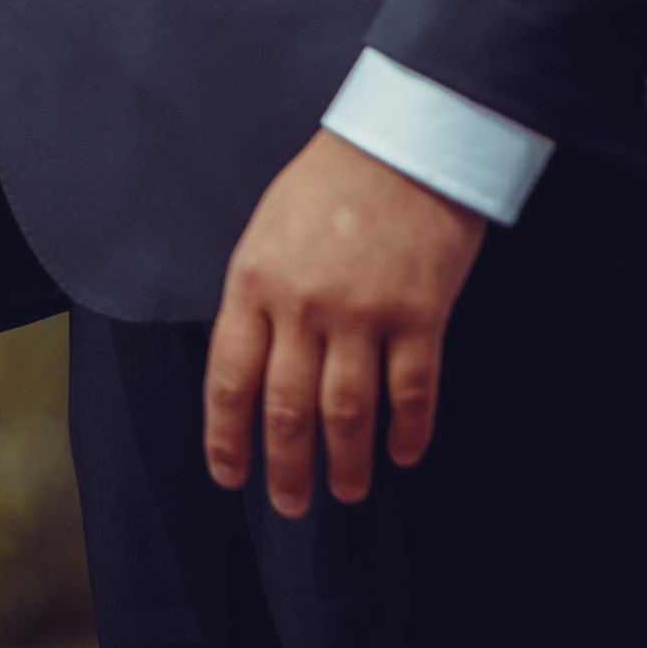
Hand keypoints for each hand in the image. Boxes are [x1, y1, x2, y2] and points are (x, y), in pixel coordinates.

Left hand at [204, 129, 487, 516]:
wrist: (402, 143)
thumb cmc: (329, 184)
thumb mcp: (266, 232)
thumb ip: (256, 297)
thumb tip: (250, 364)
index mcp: (252, 282)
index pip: (228, 378)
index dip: (226, 436)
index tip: (228, 474)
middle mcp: (302, 305)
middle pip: (286, 408)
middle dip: (285, 465)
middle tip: (289, 504)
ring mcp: (363, 313)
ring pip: (347, 411)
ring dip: (345, 462)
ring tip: (345, 492)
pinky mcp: (420, 314)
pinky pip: (412, 390)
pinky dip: (409, 430)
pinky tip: (404, 454)